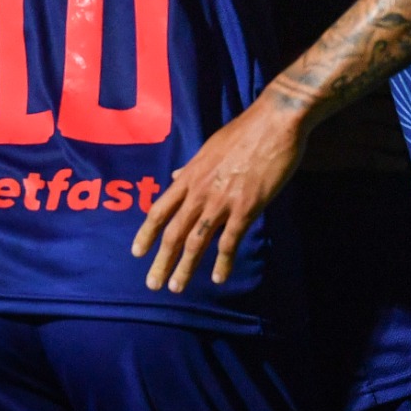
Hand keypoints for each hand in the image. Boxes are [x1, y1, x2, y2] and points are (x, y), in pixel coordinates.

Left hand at [130, 95, 304, 292]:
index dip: (146, 233)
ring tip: (176, 287)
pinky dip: (223, 262)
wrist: (274, 122)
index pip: (159, 209)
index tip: (137, 252)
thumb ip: (192, 167)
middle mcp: (199, 191)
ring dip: (185, 267)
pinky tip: (219, 277)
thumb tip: (176, 177)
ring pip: (196, 241)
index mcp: (190, 175)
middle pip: (173, 232)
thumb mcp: (209, 147)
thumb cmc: (244, 131)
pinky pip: (230, 241)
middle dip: (161, 261)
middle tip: (153, 284)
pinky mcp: (246, 207)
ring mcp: (221, 200)